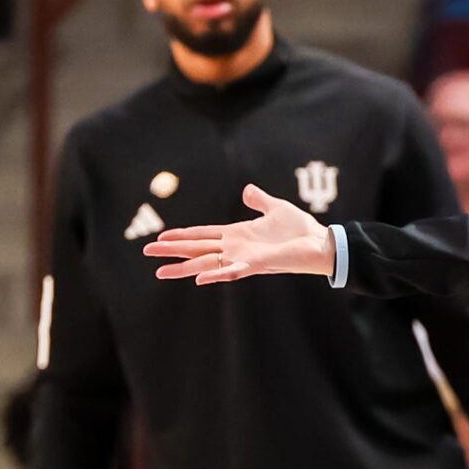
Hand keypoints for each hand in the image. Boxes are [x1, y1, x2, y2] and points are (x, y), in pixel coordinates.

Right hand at [146, 185, 334, 283]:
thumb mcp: (275, 208)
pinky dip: (215, 274)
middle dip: (172, 251)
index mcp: (237, 235)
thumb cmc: (301, 229)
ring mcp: (244, 258)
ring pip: (206, 263)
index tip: (161, 238)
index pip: (202, 235)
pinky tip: (198, 278)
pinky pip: (231, 270)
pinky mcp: (256, 265)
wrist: (321, 243)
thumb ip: (259, 200)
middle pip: (197, 249)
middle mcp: (236, 248)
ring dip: (184, 267)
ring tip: (161, 272)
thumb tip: (247, 190)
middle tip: (147, 253)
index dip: (182, 236)